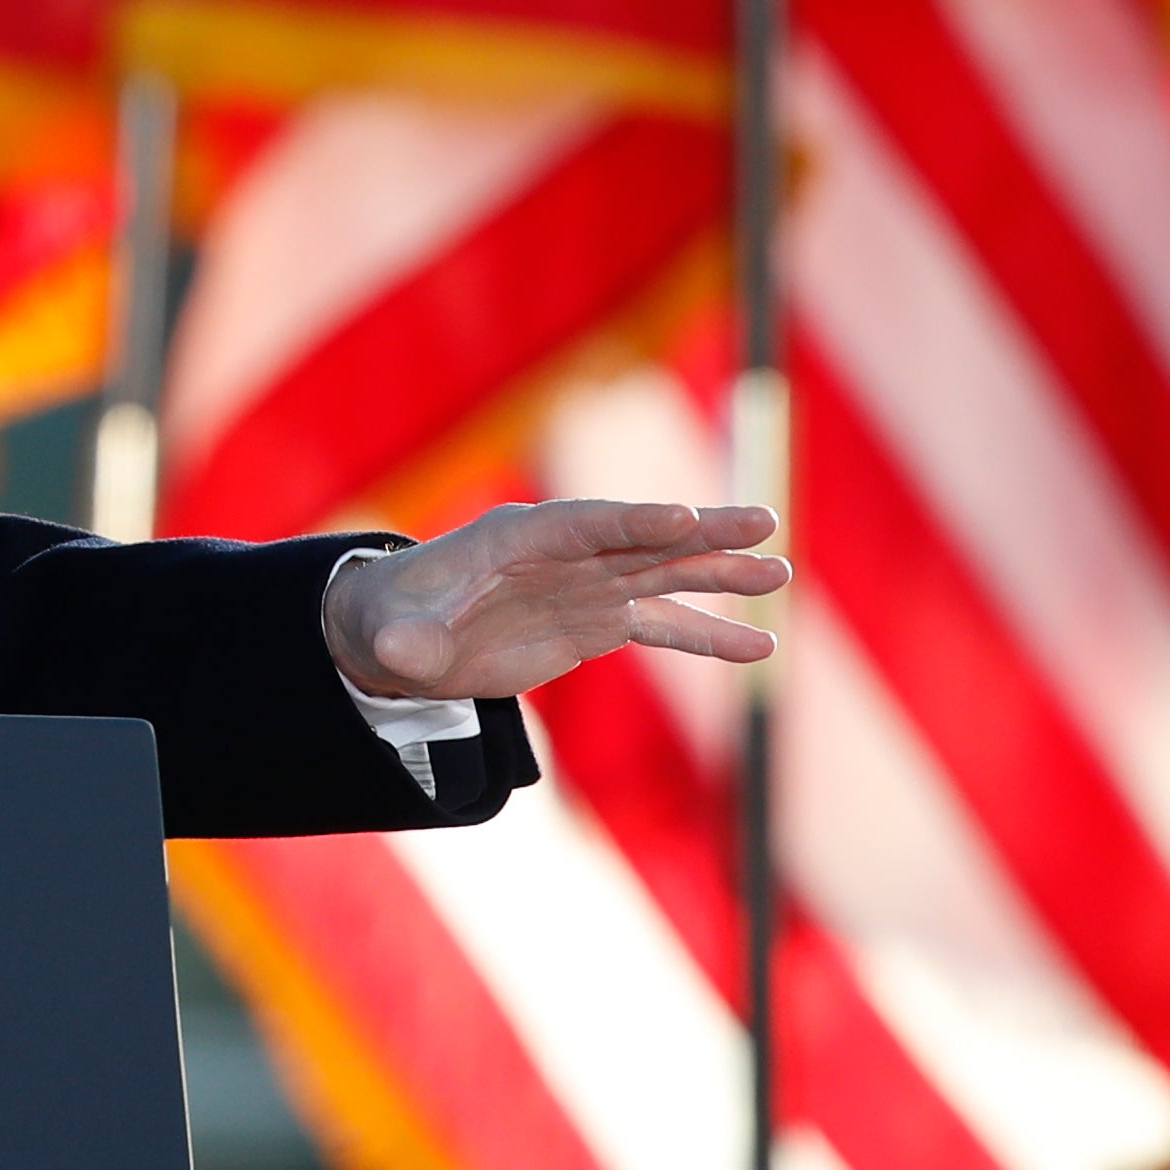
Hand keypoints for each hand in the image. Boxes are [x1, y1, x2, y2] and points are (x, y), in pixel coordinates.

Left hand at [321, 499, 784, 704]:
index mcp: (513, 537)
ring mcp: (586, 583)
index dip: (631, 521)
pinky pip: (663, 624)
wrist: (404, 637)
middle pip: (639, 537)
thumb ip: (405, 641)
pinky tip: (759, 646)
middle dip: (699, 530)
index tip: (684, 517)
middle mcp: (561, 552)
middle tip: (764, 520)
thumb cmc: (393, 621)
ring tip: (779, 574)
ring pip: (664, 573)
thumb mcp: (391, 635)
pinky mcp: (598, 619)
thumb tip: (401, 651)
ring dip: (720, 574)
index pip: (580, 523)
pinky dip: (708, 635)